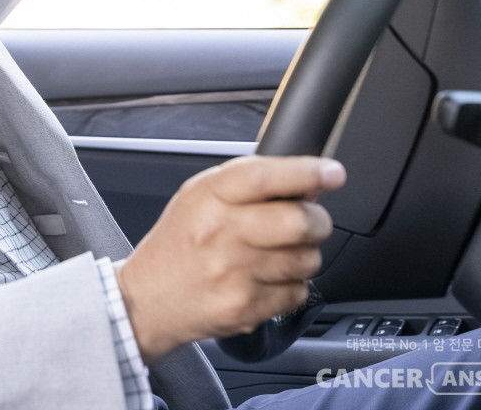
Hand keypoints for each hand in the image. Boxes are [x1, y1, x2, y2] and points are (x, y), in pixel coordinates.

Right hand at [115, 155, 344, 361]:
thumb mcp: (199, 197)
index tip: (332, 173)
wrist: (148, 300)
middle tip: (309, 220)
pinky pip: (298, 292)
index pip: (264, 177)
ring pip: (306, 259)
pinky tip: (265, 280)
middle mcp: (221, 234)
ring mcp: (235, 274)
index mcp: (208, 197)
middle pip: (299, 221)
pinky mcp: (247, 308)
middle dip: (316, 220)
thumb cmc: (178, 244)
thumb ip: (249, 184)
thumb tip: (307, 183)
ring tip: (276, 254)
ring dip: (303, 255)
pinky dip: (290, 285)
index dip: (307, 173)